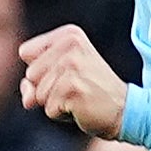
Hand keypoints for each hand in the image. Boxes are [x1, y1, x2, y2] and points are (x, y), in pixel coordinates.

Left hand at [14, 25, 130, 135]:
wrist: (124, 110)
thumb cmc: (89, 93)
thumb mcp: (58, 80)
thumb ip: (33, 83)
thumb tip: (28, 99)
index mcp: (68, 35)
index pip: (26, 52)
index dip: (39, 71)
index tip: (66, 73)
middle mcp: (70, 45)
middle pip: (30, 74)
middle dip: (46, 89)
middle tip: (75, 88)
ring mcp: (72, 66)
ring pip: (38, 94)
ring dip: (55, 103)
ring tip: (78, 97)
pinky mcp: (73, 88)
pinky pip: (49, 109)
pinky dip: (62, 114)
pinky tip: (81, 107)